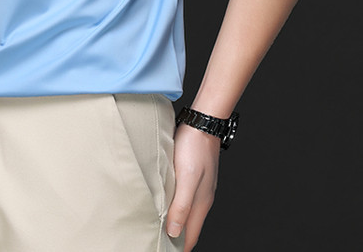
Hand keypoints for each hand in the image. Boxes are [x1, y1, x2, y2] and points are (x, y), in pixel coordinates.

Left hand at [165, 123, 220, 249]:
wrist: (202, 123)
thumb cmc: (194, 148)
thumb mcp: (187, 178)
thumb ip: (182, 206)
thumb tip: (174, 232)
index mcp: (201, 202)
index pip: (190, 235)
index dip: (179, 247)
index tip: (163, 250)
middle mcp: (202, 197)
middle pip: (190, 226)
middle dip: (177, 238)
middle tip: (159, 242)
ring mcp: (200, 186)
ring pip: (188, 212)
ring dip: (176, 222)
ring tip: (160, 227)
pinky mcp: (194, 175)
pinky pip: (185, 198)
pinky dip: (176, 206)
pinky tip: (166, 202)